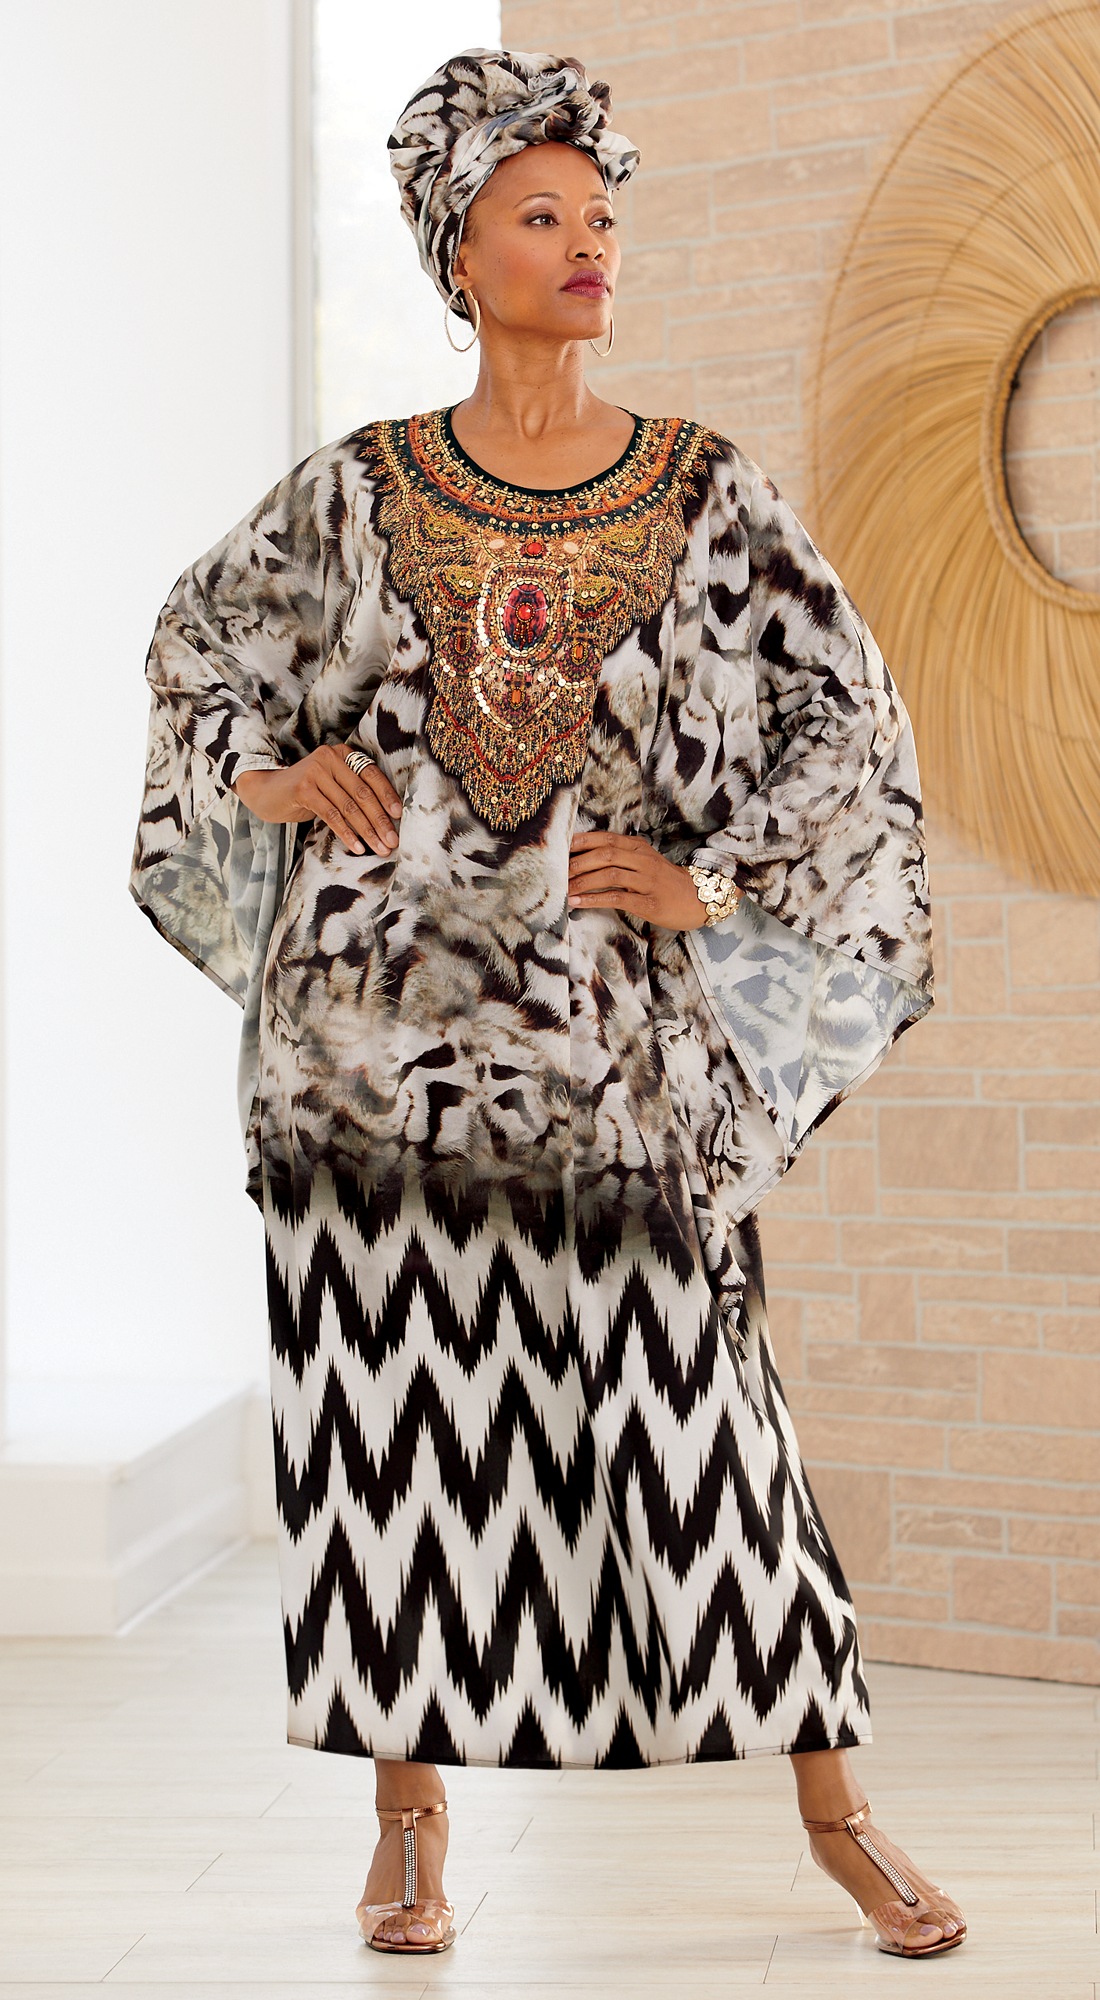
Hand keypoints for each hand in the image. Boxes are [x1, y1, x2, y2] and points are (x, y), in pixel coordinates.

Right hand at [233, 746, 401, 856]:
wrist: (266, 791)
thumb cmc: (305, 792)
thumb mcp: (332, 785)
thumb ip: (353, 792)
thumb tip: (386, 818)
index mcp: (343, 754)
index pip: (372, 775)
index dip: (387, 796)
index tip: (399, 817)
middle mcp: (330, 758)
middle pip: (363, 793)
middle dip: (380, 820)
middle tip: (392, 841)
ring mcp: (316, 772)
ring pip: (349, 807)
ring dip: (367, 831)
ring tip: (379, 848)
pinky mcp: (304, 789)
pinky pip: (332, 815)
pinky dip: (346, 833)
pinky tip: (356, 847)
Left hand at [568, 831, 708, 930]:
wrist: (699, 899)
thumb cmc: (666, 882)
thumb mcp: (646, 862)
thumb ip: (622, 857)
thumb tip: (587, 860)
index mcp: (639, 848)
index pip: (606, 838)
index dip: (581, 841)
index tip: (560, 847)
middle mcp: (643, 860)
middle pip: (605, 854)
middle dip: (577, 863)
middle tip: (558, 873)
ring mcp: (648, 881)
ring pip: (609, 874)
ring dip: (583, 881)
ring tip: (564, 889)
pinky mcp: (649, 902)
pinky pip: (617, 898)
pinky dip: (594, 900)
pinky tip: (579, 903)